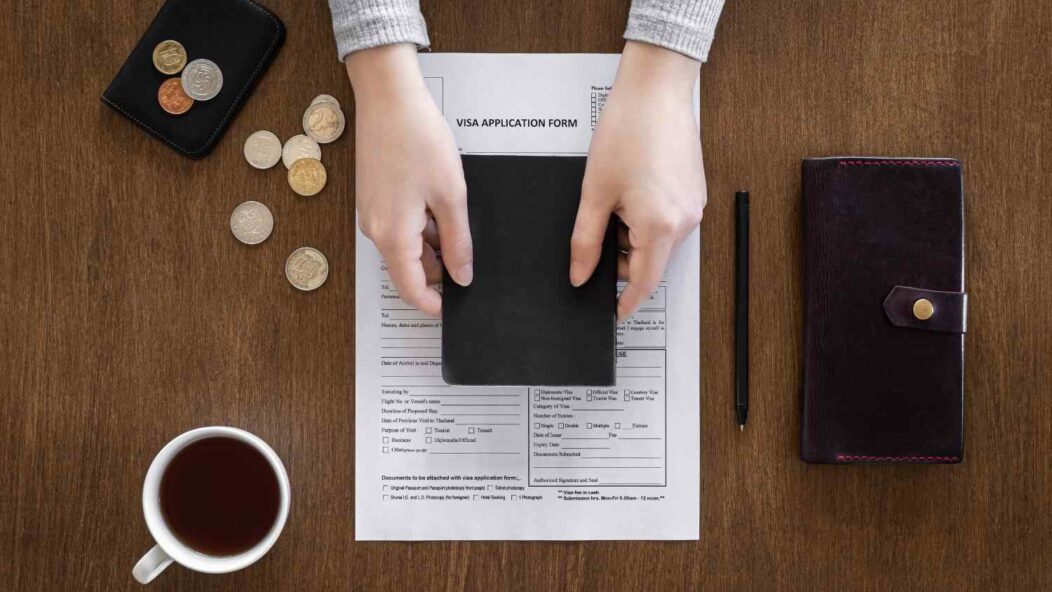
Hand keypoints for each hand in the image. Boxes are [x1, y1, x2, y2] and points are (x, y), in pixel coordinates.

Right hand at [346, 44, 471, 315]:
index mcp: (392, 236)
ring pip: (406, 247)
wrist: (388, 97)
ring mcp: (371, 214)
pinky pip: (399, 226)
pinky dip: (421, 226)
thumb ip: (458, 241)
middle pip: (408, 269)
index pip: (411, 290)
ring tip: (456, 218)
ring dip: (432, 244)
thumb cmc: (416, 138)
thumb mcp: (451, 195)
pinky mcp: (374, 198)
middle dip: (439, 271)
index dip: (434, 305)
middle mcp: (375, 230)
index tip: (455, 309)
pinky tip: (440, 203)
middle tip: (468, 257)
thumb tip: (462, 275)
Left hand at [571, 41, 706, 319]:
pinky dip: (647, 219)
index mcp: (659, 226)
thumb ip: (585, 241)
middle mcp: (684, 221)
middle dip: (624, 259)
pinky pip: (669, 221)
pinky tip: (632, 190)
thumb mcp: (594, 193)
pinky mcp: (695, 193)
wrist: (656, 91)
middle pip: (651, 262)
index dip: (627, 302)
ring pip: (659, 241)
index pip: (644, 283)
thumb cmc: (627, 131)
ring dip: (634, 236)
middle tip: (600, 233)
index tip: (614, 313)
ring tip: (615, 200)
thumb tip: (580, 274)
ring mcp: (694, 207)